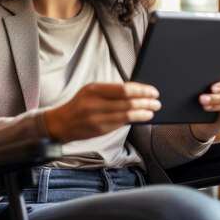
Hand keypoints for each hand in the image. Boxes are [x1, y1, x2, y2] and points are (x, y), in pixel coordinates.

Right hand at [44, 82, 160, 142]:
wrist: (62, 123)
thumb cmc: (80, 104)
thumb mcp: (91, 91)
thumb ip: (111, 91)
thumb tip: (136, 91)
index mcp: (94, 89)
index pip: (123, 89)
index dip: (141, 91)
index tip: (153, 91)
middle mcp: (95, 104)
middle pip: (128, 103)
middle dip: (146, 102)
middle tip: (157, 102)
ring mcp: (97, 118)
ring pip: (127, 115)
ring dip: (143, 113)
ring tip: (152, 110)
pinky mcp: (100, 130)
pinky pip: (121, 124)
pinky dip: (133, 120)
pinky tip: (141, 117)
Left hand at [190, 76, 219, 141]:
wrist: (196, 122)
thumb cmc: (192, 103)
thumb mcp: (190, 92)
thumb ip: (190, 84)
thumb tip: (183, 76)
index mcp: (219, 79)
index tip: (210, 82)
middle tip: (211, 89)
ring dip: (219, 98)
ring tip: (203, 100)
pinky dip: (219, 106)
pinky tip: (207, 107)